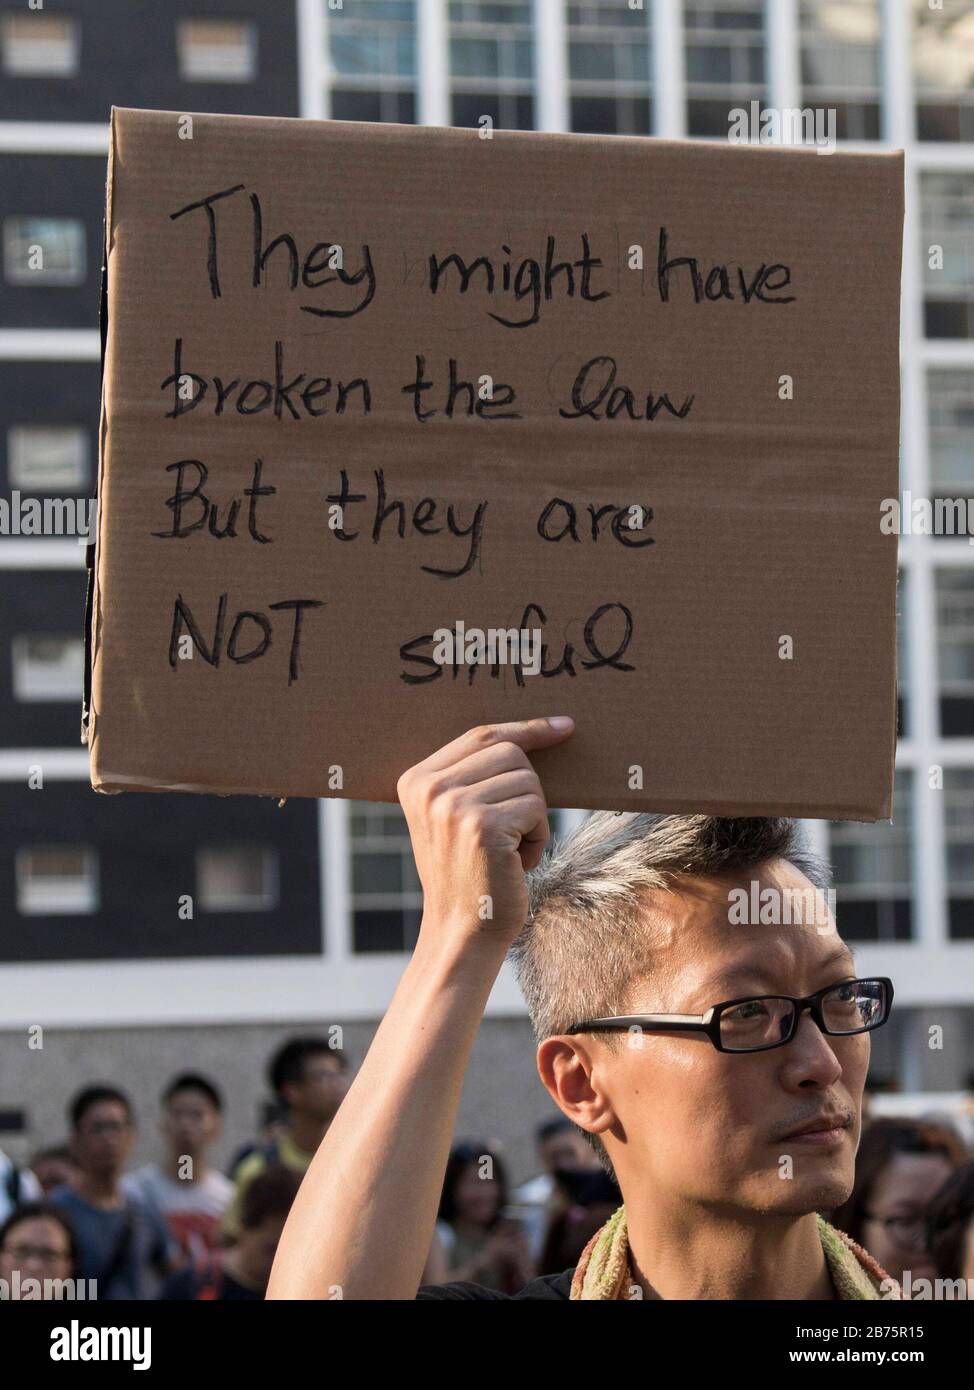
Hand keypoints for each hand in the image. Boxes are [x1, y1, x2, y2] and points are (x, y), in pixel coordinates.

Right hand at [397, 717, 574, 944]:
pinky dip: (538, 837)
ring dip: (534, 818)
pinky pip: (537, 809)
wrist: (461, 932)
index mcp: (416, 780)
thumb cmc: (470, 874)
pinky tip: (516, 862)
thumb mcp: (456, 818)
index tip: (563, 726)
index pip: (481, 735)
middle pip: (510, 752)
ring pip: (529, 781)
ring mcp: (453, 806)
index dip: (526, 729)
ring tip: (510, 851)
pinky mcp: (483, 826)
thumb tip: (537, 732)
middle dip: (528, 790)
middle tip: (513, 831)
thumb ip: (473, 776)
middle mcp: (429, 788)